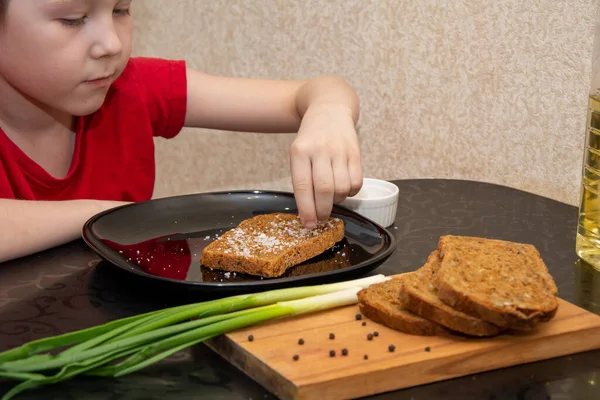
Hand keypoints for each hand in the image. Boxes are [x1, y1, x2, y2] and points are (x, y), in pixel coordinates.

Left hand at [290, 103, 362, 227]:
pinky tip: (343, 188)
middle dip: (322, 211)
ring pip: (341, 188)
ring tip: (331, 198)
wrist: (329, 110)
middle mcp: (320, 150)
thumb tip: (307, 213)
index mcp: (299, 152)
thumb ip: (302, 179)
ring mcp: (339, 151)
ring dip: (337, 201)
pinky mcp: (356, 153)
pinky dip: (350, 192)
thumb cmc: (311, 138)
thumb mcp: (298, 153)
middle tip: (320, 220)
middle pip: (324, 190)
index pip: (302, 186)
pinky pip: (356, 182)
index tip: (308, 225)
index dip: (306, 209)